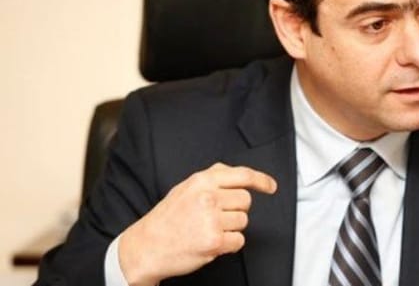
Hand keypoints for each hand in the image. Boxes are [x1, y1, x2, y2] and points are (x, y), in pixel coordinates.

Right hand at [118, 163, 276, 285]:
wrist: (146, 247)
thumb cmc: (167, 218)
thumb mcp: (185, 188)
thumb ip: (211, 178)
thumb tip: (233, 173)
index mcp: (202, 181)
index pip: (243, 175)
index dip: (262, 180)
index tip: (271, 187)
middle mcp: (208, 197)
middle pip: (246, 201)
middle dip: (236, 210)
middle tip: (216, 217)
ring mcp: (211, 219)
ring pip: (243, 221)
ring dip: (231, 228)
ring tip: (208, 230)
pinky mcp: (214, 241)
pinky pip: (238, 241)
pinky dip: (229, 244)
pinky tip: (211, 242)